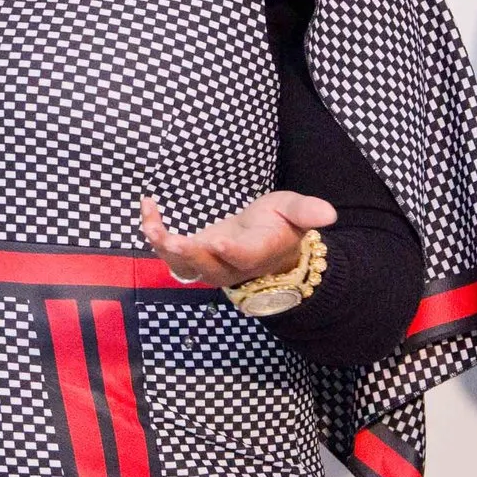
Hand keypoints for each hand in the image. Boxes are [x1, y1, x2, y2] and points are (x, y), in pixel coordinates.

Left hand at [139, 191, 335, 286]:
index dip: (231, 251)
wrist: (264, 246)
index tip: (218, 239)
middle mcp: (231, 266)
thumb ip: (306, 212)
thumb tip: (329, 213)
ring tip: (151, 225)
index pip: (244, 257)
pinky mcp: (192, 259)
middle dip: (190, 254)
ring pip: (184, 267)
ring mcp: (209, 266)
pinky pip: (169, 254)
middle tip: (173, 239)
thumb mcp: (293, 211)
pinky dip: (156, 234)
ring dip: (165, 249)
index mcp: (258, 253)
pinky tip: (147, 209)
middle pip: (209, 267)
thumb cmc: (279, 225)